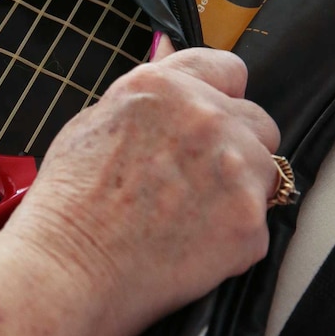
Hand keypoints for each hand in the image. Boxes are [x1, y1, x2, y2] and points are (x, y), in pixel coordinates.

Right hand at [8, 36, 280, 335]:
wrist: (68, 266)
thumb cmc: (69, 203)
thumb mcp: (94, 124)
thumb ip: (147, 102)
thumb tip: (170, 71)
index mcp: (164, 88)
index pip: (227, 69)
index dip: (221, 96)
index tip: (215, 115)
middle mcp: (205, 117)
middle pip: (257, 121)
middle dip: (235, 146)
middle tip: (195, 180)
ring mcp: (234, 168)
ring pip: (265, 172)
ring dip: (239, 190)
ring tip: (189, 218)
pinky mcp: (250, 220)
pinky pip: (258, 224)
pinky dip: (232, 237)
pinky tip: (190, 246)